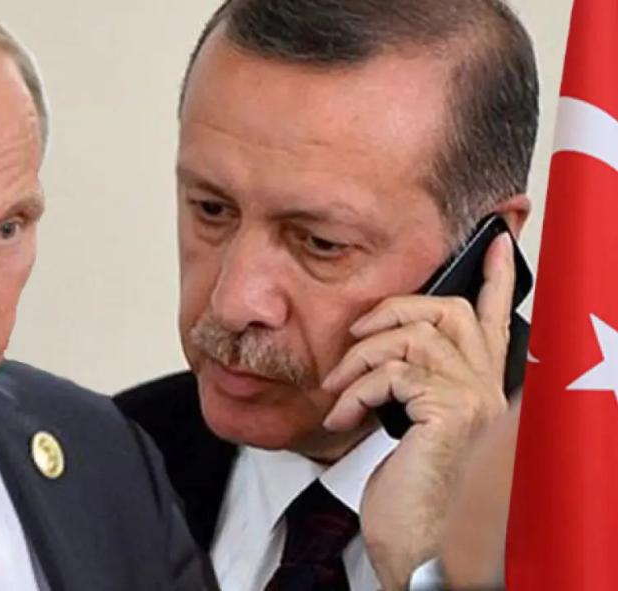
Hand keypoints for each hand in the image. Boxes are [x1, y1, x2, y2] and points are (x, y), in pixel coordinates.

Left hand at [320, 233, 515, 589]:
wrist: (418, 546)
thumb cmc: (410, 495)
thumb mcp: (407, 430)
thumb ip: (408, 389)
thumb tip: (375, 354)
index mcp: (477, 390)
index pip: (491, 322)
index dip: (493, 278)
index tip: (495, 239)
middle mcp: (485, 390)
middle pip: (448, 311)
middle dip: (393, 310)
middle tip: (357, 333)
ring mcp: (473, 400)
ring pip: (412, 337)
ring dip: (359, 358)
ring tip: (335, 388)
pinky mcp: (450, 414)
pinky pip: (393, 373)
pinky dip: (356, 390)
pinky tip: (340, 416)